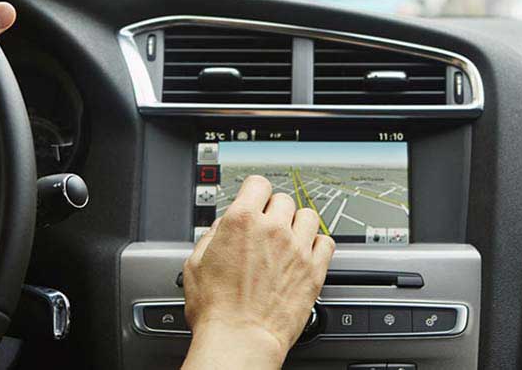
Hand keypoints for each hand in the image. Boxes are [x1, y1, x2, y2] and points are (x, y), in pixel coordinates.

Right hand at [182, 176, 334, 368]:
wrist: (240, 338)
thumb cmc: (215, 309)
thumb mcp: (195, 263)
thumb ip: (211, 236)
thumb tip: (221, 228)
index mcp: (241, 221)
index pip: (258, 183)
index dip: (254, 192)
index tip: (253, 200)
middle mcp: (272, 229)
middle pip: (283, 199)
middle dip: (273, 210)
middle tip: (266, 227)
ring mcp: (297, 248)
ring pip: (309, 215)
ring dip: (298, 223)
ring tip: (288, 238)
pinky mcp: (314, 270)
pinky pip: (326, 242)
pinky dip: (317, 244)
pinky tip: (305, 253)